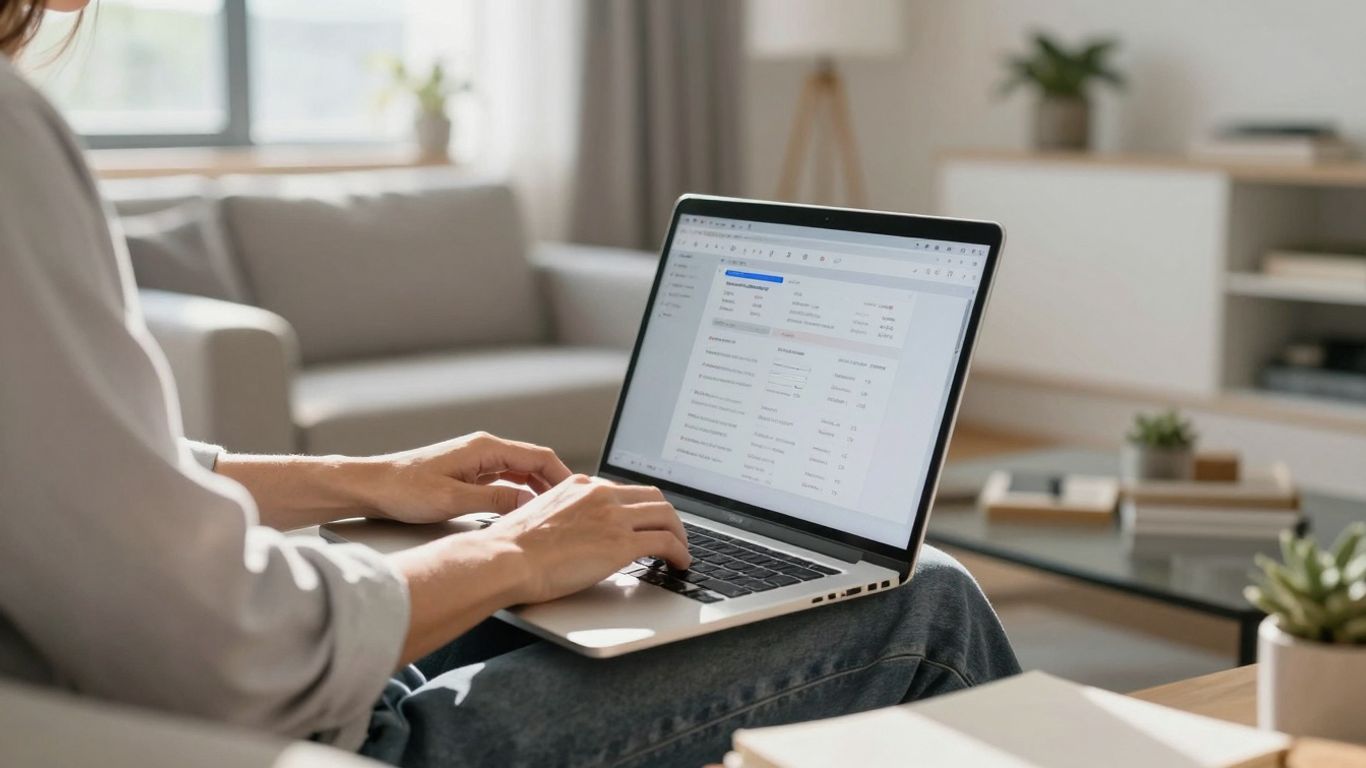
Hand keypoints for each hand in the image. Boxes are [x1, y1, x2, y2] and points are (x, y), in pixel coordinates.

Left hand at [361, 432, 572, 523]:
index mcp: (485, 448)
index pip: (539, 456)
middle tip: (574, 508)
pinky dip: (520, 493)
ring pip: (520, 472)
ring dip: (539, 489)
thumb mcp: (454, 500)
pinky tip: (525, 511)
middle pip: (534, 463)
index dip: (563, 477)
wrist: (372, 486)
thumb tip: (530, 502)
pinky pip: (504, 480)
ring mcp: (476, 461)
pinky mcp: (468, 473)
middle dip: (556, 484)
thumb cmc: (405, 490)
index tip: (579, 495)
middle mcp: (484, 449)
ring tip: (555, 512)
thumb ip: (496, 500)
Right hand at [479, 474, 690, 603]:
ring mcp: (613, 517)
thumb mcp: (541, 515)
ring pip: (666, 516)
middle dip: (667, 516)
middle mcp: (600, 494)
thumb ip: (566, 516)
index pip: (624, 490)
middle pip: (653, 497)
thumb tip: (577, 535)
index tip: (647, 520)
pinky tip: (680, 563)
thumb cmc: (512, 548)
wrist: (505, 559)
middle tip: (673, 534)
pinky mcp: (621, 543)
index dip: (642, 507)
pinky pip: (666, 542)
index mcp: (580, 485)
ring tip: (682, 551)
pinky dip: (681, 552)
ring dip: (680, 534)